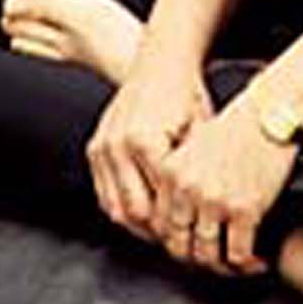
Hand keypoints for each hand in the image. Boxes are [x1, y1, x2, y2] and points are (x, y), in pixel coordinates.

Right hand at [86, 57, 212, 242]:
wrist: (162, 62)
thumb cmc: (187, 94)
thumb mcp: (202, 132)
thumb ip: (197, 172)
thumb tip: (207, 211)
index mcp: (145, 141)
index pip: (159, 203)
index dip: (178, 223)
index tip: (193, 234)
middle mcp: (117, 145)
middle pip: (134, 211)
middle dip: (157, 231)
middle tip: (179, 241)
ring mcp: (102, 146)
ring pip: (115, 208)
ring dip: (137, 225)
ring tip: (162, 232)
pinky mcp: (95, 147)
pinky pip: (104, 192)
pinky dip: (122, 208)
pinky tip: (143, 213)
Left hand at [150, 91, 298, 276]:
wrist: (273, 111)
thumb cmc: (240, 125)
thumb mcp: (195, 146)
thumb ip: (179, 179)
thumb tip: (181, 217)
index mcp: (171, 173)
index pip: (161, 227)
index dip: (177, 244)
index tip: (193, 247)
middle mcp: (188, 189)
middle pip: (181, 247)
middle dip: (198, 260)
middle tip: (215, 261)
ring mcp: (215, 201)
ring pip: (208, 256)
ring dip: (223, 268)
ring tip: (236, 265)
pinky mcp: (245, 209)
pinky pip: (239, 254)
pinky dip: (248, 265)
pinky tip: (258, 261)